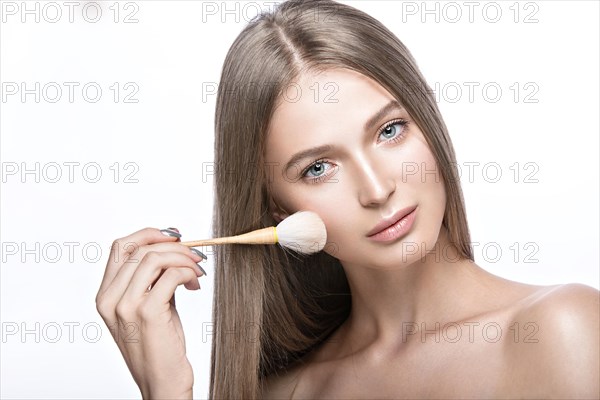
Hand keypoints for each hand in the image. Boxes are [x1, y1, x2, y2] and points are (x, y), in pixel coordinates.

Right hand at [95, 227, 206, 398]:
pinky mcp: (147, 313)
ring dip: (183, 258)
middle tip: (194, 255)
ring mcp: (126, 306)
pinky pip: (170, 275)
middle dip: (173, 246)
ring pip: (154, 258)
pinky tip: (195, 284)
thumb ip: (151, 278)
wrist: (163, 383)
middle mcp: (109, 300)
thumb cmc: (158, 346)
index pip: (120, 247)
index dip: (148, 234)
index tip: (173, 236)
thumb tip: (172, 246)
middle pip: (139, 248)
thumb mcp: (148, 306)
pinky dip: (187, 272)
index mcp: (105, 296)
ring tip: (197, 271)